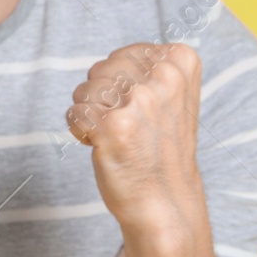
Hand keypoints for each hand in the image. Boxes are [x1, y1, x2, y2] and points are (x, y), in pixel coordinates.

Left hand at [66, 43, 206, 238]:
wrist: (166, 202)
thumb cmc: (161, 149)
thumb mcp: (172, 96)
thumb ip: (150, 68)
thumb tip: (112, 59)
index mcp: (181, 61)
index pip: (124, 54)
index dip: (124, 85)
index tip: (145, 110)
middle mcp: (164, 76)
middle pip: (102, 68)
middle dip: (103, 97)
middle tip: (129, 127)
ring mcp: (139, 100)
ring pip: (85, 89)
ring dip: (91, 115)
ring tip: (118, 137)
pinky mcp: (113, 125)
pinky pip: (74, 113)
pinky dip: (80, 132)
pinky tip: (103, 146)